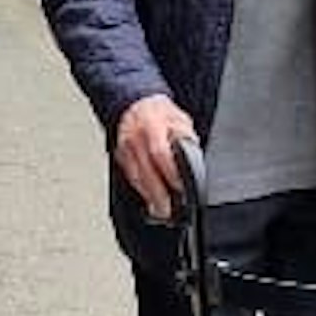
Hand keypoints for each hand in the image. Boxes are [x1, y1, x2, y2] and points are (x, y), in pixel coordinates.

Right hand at [114, 95, 197, 220]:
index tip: (181, 187)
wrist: (135, 104)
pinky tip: (150, 200)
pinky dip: (141, 190)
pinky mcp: (121, 157)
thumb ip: (186, 138)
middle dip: (158, 193)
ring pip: (136, 178)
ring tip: (160, 211)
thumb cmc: (160, 113)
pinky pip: (131, 177)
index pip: (160, 153)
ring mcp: (126, 149)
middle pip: (145, 172)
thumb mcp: (180, 119)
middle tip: (167, 210)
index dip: (171, 172)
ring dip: (149, 196)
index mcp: (153, 126)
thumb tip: (194, 158)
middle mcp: (136, 139)